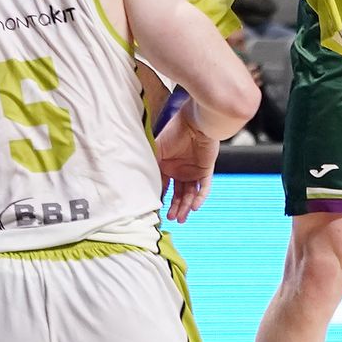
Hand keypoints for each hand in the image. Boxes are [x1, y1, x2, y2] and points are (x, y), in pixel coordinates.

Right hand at [154, 107, 218, 223]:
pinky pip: (204, 188)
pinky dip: (200, 198)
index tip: (155, 210)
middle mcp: (180, 170)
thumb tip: (136, 180)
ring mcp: (193, 171)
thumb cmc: (174, 132)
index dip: (160, 198)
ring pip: (190, 194)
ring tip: (181, 218)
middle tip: (171, 219)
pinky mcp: (206, 170)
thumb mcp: (156, 150)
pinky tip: (194, 207)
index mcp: (167, 166)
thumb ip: (148, 163)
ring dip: (186, 206)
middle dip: (175, 207)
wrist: (195, 122)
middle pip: (178, 194)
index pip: (163, 186)